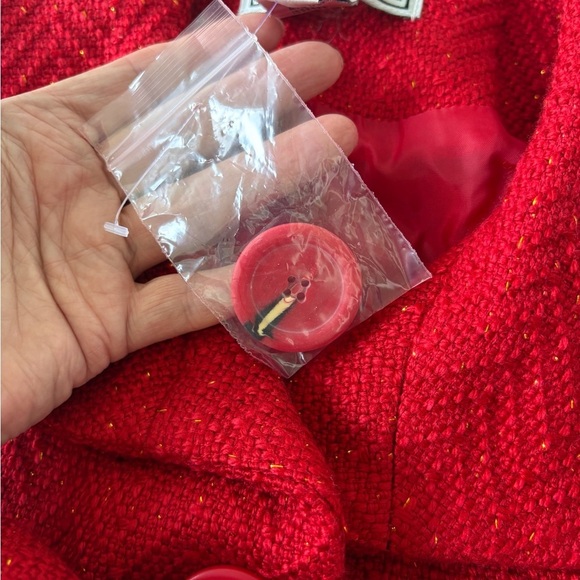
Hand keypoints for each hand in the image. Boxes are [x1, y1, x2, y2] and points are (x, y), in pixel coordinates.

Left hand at [1, 15, 357, 441]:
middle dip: (256, 105)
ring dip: (267, 184)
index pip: (136, 88)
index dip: (200, 55)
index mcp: (38, 141)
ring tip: (331, 144)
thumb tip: (97, 72)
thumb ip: (12, 113)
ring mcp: (99, 263)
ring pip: (197, 218)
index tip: (261, 25)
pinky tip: (276, 263)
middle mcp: (80, 197)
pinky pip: (179, 306)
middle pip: (185, 144)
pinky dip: (225, 288)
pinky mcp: (105, 330)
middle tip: (319, 71)